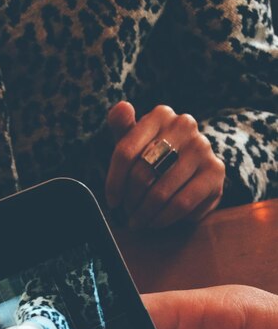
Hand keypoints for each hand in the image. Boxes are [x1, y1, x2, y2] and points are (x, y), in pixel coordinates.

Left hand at [105, 102, 224, 227]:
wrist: (193, 168)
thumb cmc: (156, 155)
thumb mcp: (136, 141)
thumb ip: (122, 126)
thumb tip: (121, 107)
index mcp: (160, 115)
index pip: (125, 152)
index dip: (114, 182)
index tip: (112, 201)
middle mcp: (184, 125)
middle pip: (142, 173)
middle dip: (131, 200)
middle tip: (127, 214)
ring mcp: (202, 147)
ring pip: (161, 192)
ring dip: (145, 213)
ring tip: (139, 221)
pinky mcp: (216, 171)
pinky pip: (182, 203)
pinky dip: (164, 218)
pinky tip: (157, 222)